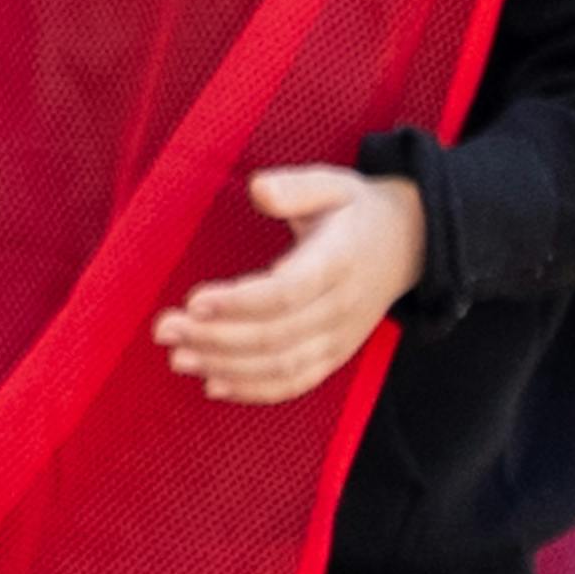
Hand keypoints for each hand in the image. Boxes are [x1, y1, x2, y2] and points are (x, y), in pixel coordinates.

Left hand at [152, 163, 425, 406]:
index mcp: (339, 262)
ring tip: (177, 357)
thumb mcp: (334, 184)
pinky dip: (254, 389)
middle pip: (274, 335)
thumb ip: (296, 187)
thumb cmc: (358, 212)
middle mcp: (341, 307)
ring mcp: (340, 337)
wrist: (410, 245)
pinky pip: (295, 382)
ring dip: (224, 366)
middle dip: (214, 337)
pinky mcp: (335, 355)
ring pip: (280, 365)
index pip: (286, 292)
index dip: (238, 302)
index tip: (193, 300)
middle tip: (164, 329)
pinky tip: (213, 383)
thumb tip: (259, 189)